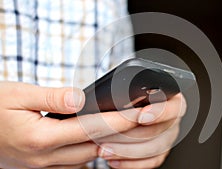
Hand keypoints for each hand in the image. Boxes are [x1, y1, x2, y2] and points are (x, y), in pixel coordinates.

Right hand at [0, 82, 140, 168]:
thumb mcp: (17, 94)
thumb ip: (51, 97)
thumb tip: (80, 99)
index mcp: (41, 138)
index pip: (92, 129)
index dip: (120, 120)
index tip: (140, 113)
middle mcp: (46, 158)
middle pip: (96, 146)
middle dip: (123, 134)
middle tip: (142, 119)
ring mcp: (46, 167)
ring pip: (89, 158)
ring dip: (110, 144)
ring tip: (127, 127)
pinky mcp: (45, 168)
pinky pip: (78, 163)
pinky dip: (93, 151)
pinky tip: (100, 139)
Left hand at [96, 94, 186, 168]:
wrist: (127, 107)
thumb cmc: (127, 95)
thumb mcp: (128, 88)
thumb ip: (128, 92)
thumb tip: (113, 99)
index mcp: (172, 98)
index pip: (174, 107)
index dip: (159, 112)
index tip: (142, 117)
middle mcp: (173, 119)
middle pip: (159, 131)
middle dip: (130, 136)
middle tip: (107, 137)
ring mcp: (168, 136)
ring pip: (154, 149)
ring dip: (126, 151)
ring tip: (104, 150)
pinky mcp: (161, 151)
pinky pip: (151, 161)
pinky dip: (130, 163)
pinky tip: (113, 160)